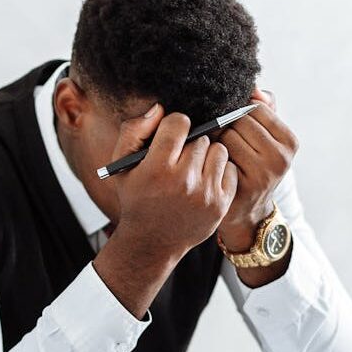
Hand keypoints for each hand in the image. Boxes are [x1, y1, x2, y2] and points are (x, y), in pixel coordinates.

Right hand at [112, 103, 238, 260]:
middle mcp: (183, 181)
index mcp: (157, 169)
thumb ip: (134, 131)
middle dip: (190, 143)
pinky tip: (204, 180)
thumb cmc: (136, 198)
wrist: (151, 242)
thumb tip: (160, 109)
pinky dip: (220, 171)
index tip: (170, 138)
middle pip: (201, 136)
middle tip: (180, 158)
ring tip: (194, 168)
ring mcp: (205, 194)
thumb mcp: (122, 166)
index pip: (179, 123)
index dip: (173, 127)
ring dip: (207, 155)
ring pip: (218, 150)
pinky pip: (230, 169)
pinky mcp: (220, 204)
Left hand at [216, 88, 297, 252]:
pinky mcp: (242, 188)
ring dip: (215, 141)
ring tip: (216, 151)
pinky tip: (212, 165)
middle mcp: (281, 158)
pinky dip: (211, 157)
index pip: (256, 108)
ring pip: (227, 137)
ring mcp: (263, 175)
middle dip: (225, 125)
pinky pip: (218, 157)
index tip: (231, 123)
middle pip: (239, 121)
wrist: (248, 212)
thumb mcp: (265, 138)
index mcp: (290, 141)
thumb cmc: (253, 167)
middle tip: (219, 138)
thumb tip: (254, 87)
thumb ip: (264, 109)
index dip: (238, 112)